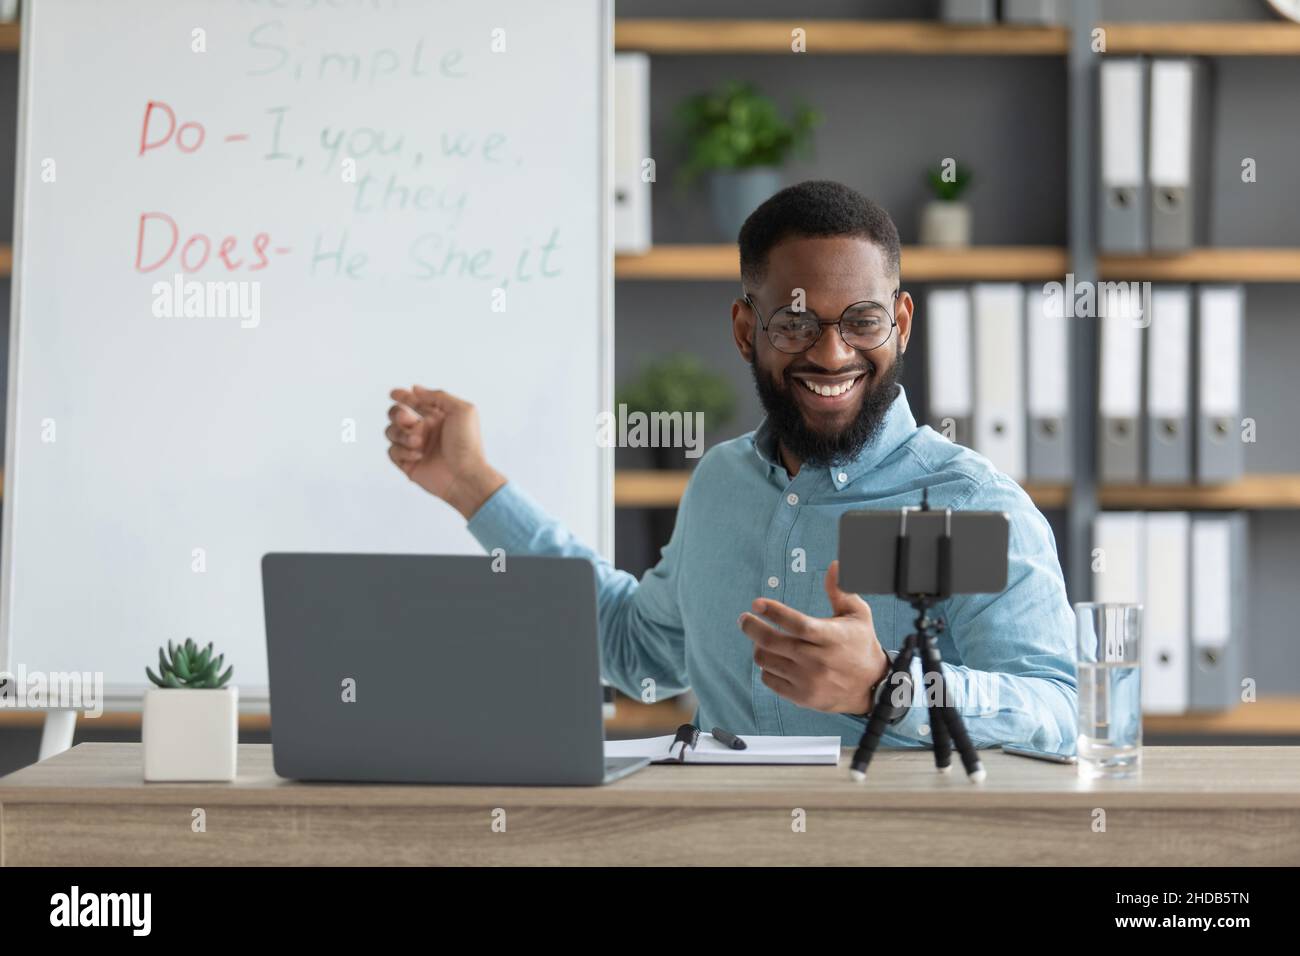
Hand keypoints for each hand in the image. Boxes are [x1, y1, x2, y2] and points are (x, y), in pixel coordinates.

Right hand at [386, 386, 505, 518]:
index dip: (402, 396)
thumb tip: (415, 389)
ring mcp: (415, 447)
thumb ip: (438, 396)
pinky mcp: (408, 464)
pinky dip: (402, 450)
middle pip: (396, 415)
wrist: (465, 475)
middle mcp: (424, 431)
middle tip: (408, 420)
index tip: (394, 393)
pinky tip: (418, 455)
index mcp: (436, 417)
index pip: (414, 402)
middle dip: (397, 414)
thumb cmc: (468, 443)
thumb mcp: (462, 410)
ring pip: (391, 432)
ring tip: (418, 442)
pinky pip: (392, 451)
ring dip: (401, 434)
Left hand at [738, 561, 888, 714]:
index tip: (757, 603)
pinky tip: (774, 659)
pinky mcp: (802, 697)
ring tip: (762, 640)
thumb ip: (842, 590)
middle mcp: (818, 661)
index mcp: (831, 638)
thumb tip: (835, 565)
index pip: (796, 623)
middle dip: (752, 627)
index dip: (774, 612)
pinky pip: (769, 680)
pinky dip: (766, 667)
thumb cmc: (861, 644)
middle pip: (772, 642)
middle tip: (745, 619)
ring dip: (759, 647)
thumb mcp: (858, 614)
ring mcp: (808, 681)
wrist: (871, 686)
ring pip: (766, 661)